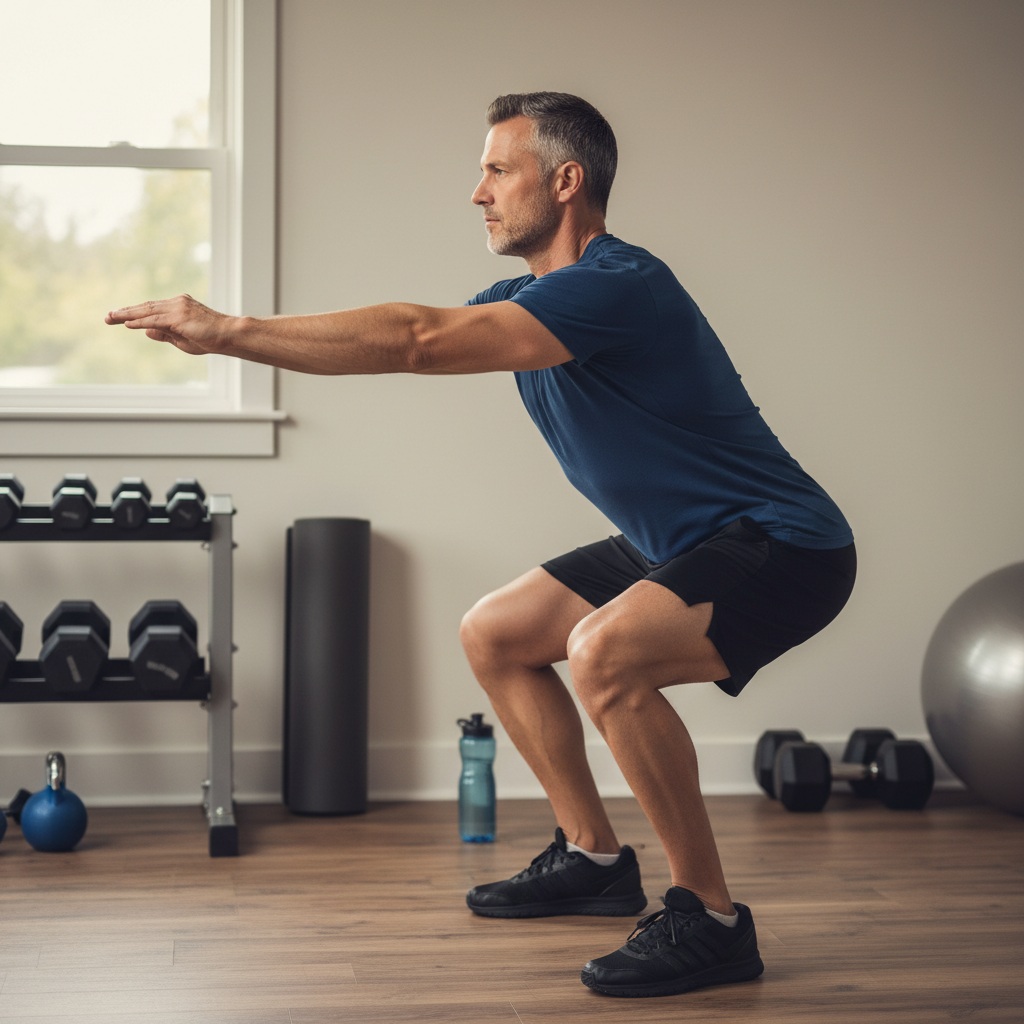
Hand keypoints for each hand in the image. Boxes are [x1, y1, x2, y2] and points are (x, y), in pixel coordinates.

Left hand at [105, 294, 229, 355]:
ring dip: (127, 315)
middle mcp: (177, 303)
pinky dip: (140, 321)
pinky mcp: (178, 316)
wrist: (229, 335)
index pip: (152, 308)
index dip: (134, 313)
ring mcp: (178, 307)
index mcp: (179, 306)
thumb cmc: (211, 339)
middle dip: (125, 312)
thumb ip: (164, 334)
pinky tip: (127, 323)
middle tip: (108, 316)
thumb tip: (145, 332)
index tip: (120, 317)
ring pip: (147, 311)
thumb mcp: (183, 339)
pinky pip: (154, 319)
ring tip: (111, 318)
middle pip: (146, 307)